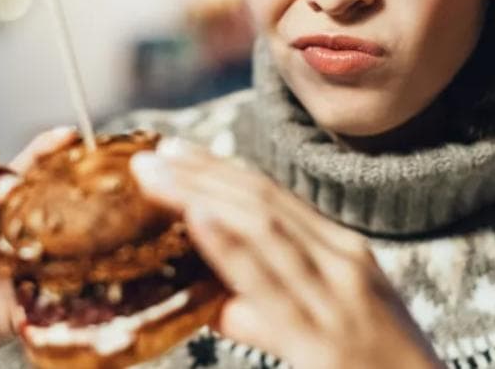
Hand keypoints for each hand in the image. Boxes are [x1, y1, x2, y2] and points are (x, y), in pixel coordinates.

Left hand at [130, 138, 443, 368]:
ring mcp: (335, 296)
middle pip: (262, 203)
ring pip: (263, 230)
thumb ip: (272, 311)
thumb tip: (216, 303)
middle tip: (151, 154)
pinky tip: (198, 218)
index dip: (220, 170)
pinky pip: (271, 287)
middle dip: (203, 173)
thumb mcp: (334, 322)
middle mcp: (341, 261)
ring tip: (156, 176)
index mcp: (343, 252)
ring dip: (203, 195)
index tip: (177, 152)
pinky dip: (231, 247)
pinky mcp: (323, 342)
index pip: (273, 198)